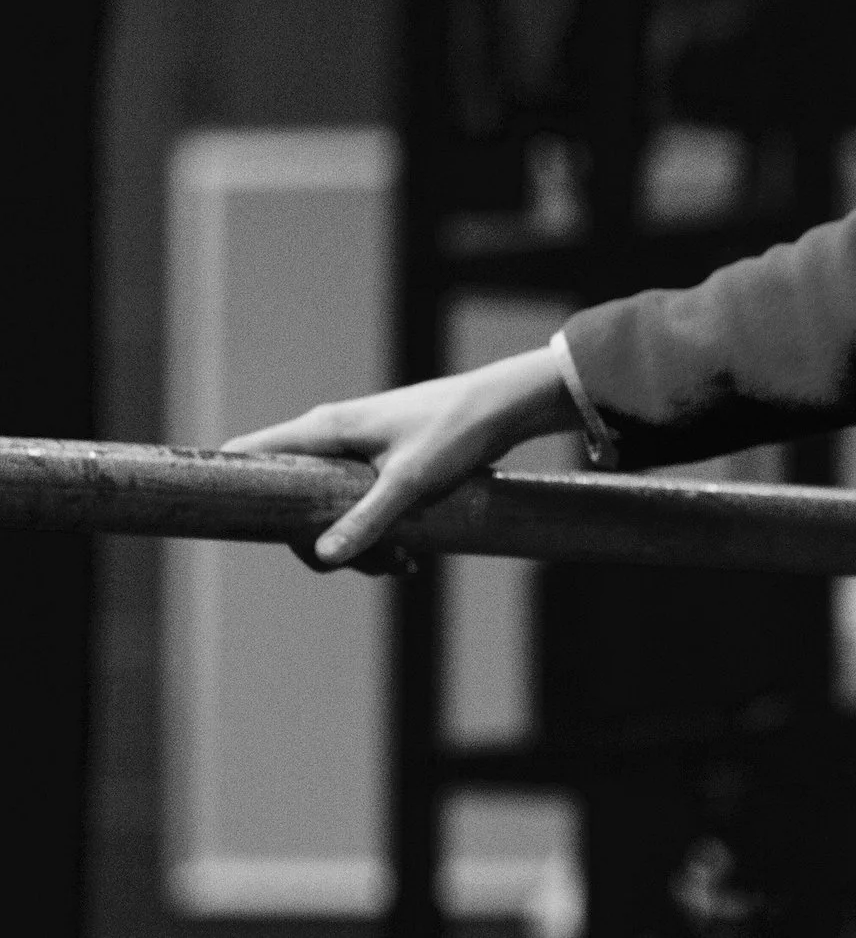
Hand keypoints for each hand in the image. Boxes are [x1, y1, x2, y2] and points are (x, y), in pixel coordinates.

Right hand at [223, 345, 572, 568]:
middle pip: (291, 504)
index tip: (239, 531)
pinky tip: (408, 558)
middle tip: (364, 563)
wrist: (505, 407)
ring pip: (328, 513)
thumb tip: (320, 558)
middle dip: (320, 544)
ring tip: (399, 563)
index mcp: (325, 430)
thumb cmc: (455, 430)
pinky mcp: (378, 466)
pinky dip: (376, 536)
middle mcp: (332, 439)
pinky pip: (358, 509)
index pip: (251, 453)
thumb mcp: (409, 481)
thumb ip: (365, 520)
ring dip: (358, 547)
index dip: (233, 489)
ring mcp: (354, 452)